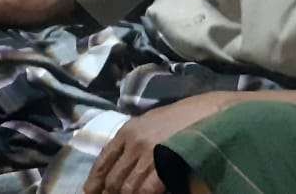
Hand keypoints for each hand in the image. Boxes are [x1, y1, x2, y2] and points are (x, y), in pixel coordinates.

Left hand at [85, 93, 232, 193]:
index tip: (90, 191)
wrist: (205, 111)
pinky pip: (146, 188)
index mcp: (126, 132)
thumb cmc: (177, 118)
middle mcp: (133, 142)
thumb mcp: (146, 123)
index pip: (103, 160)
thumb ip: (130, 141)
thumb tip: (117, 162)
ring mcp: (148, 153)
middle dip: (109, 193)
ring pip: (127, 187)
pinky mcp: (164, 162)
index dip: (95, 180)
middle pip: (113, 178)